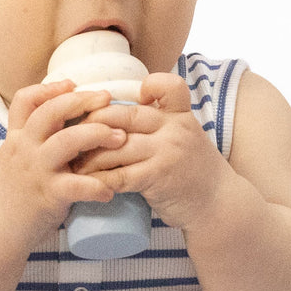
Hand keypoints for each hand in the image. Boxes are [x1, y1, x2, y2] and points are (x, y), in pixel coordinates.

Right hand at [0, 80, 128, 245]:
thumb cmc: (5, 198)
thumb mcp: (10, 162)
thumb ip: (32, 145)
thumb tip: (62, 131)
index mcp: (17, 139)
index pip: (25, 100)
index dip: (50, 88)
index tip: (73, 84)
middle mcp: (25, 149)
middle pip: (52, 111)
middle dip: (82, 101)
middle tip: (107, 100)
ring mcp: (36, 171)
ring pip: (68, 140)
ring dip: (98, 135)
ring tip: (120, 139)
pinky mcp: (47, 196)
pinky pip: (77, 186)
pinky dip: (97, 186)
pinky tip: (110, 191)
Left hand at [74, 72, 228, 231]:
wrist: (219, 205)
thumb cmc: (194, 172)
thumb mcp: (185, 138)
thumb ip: (160, 125)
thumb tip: (117, 119)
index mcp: (180, 116)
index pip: (168, 85)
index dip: (147, 86)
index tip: (128, 100)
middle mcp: (174, 129)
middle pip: (125, 115)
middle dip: (93, 124)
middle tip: (72, 135)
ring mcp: (167, 152)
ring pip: (117, 146)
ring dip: (90, 156)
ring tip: (72, 163)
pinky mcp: (159, 177)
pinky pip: (121, 175)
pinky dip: (100, 179)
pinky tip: (86, 183)